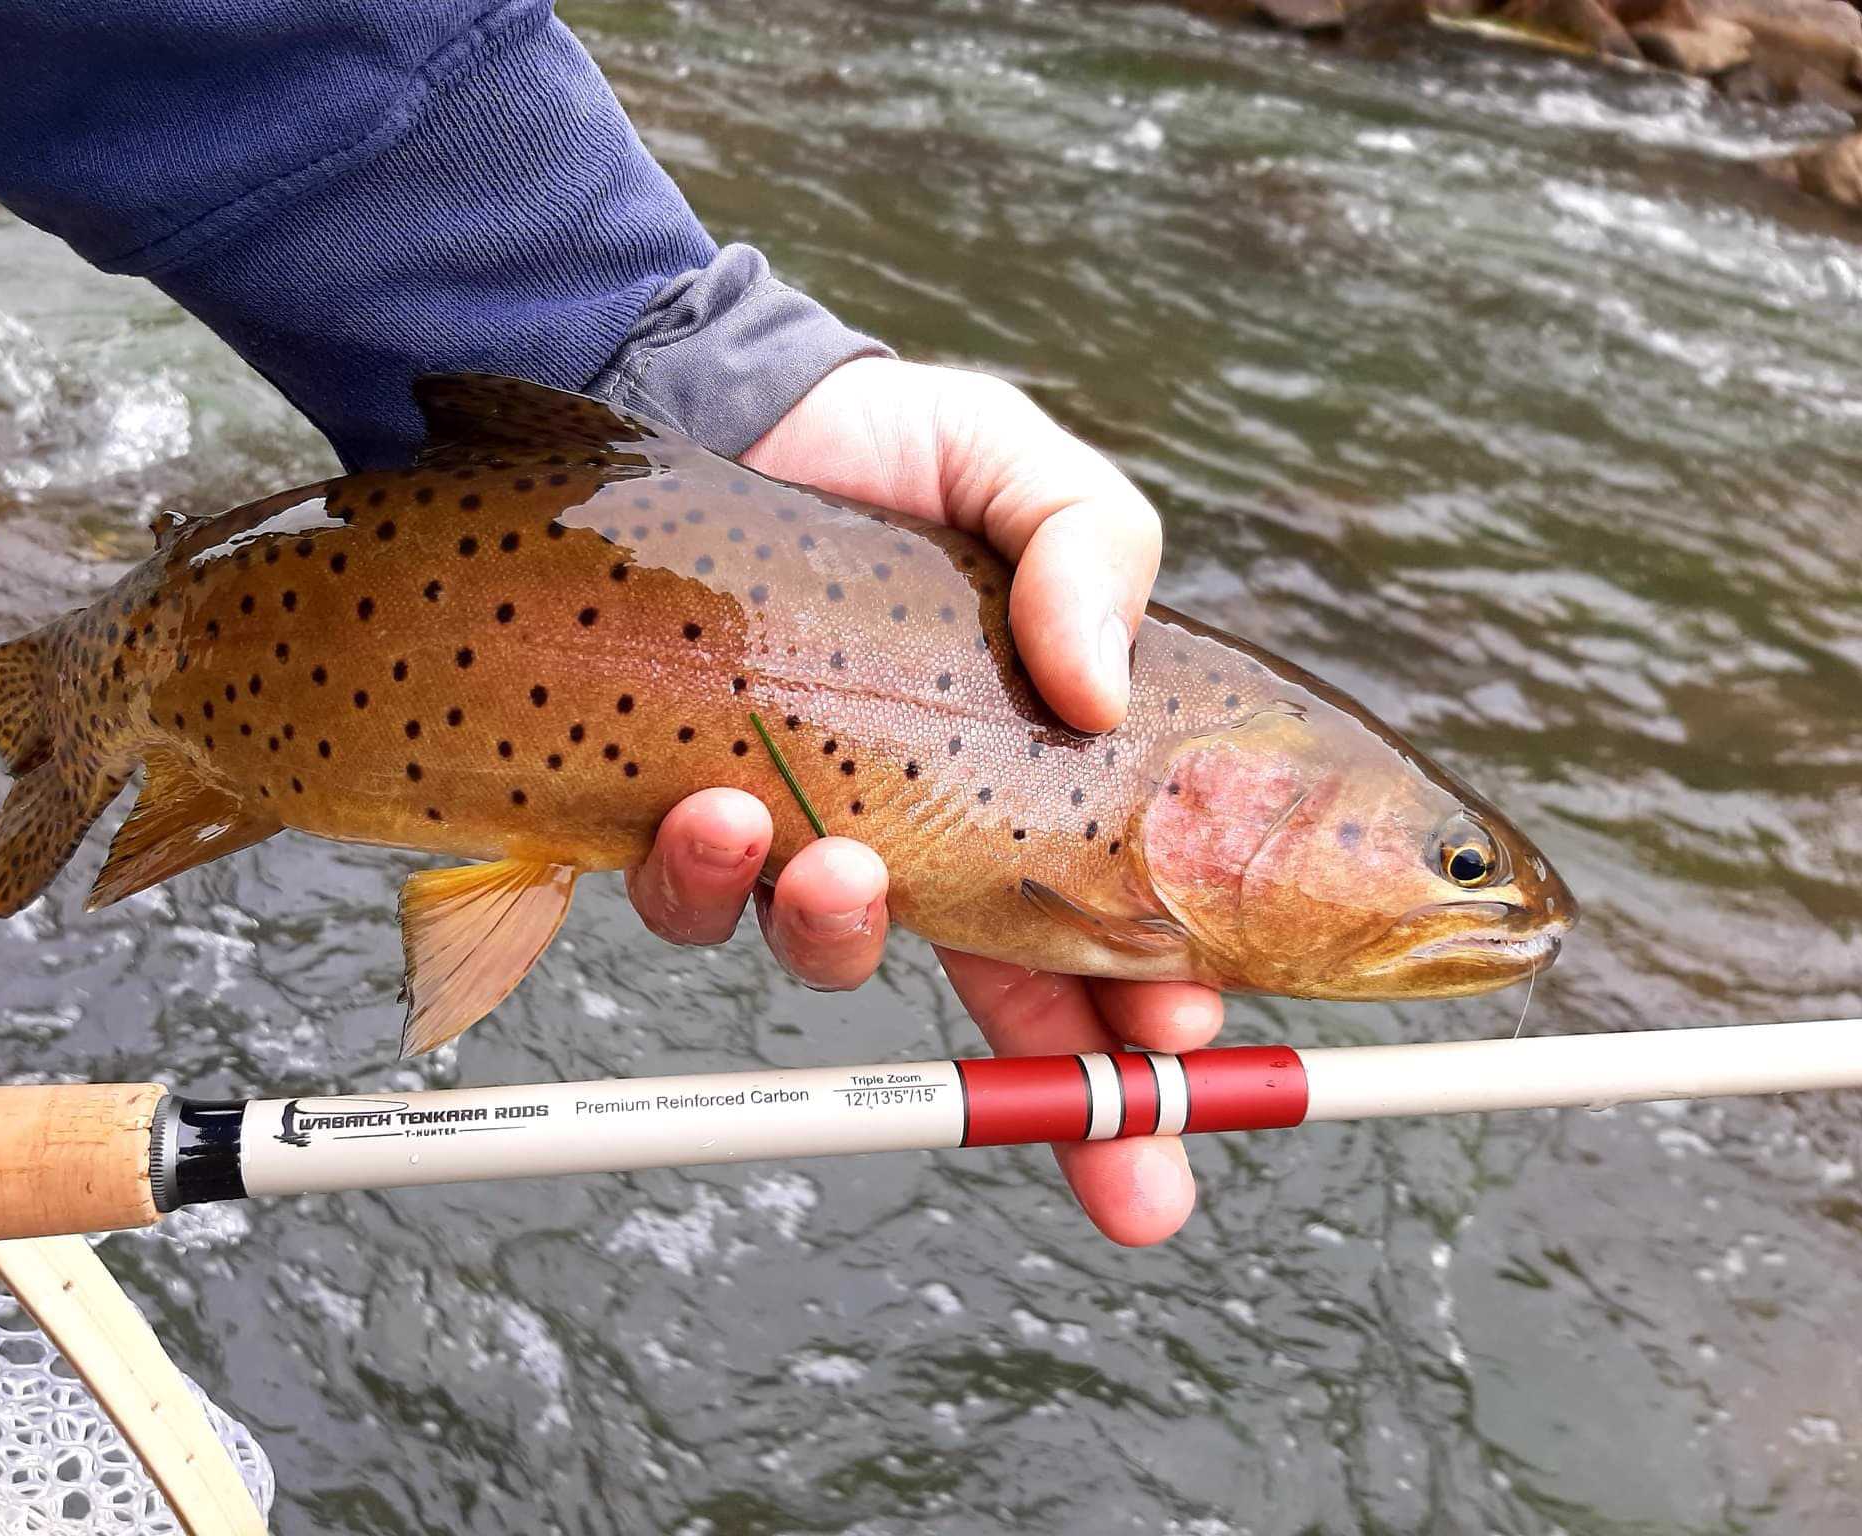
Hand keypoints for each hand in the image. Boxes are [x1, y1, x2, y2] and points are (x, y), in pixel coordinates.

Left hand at [624, 358, 1222, 1244]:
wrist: (723, 408)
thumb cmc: (892, 449)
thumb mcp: (1027, 473)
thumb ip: (1096, 555)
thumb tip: (1100, 691)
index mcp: (1027, 780)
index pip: (1114, 928)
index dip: (1154, 1013)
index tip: (1185, 1046)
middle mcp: (919, 831)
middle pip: (1008, 1014)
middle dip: (1073, 1112)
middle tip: (1124, 1170)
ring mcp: (799, 831)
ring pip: (827, 951)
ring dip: (840, 933)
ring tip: (842, 863)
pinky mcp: (675, 810)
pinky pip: (689, 895)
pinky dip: (707, 872)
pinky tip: (714, 802)